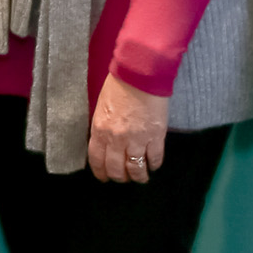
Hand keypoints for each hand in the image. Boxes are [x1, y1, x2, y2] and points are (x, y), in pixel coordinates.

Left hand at [87, 67, 166, 184]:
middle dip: (120, 178)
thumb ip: (102, 127)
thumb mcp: (102, 107)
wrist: (141, 73)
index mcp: (100, 130)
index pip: (97, 160)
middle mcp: (116, 139)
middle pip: (116, 169)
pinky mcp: (155, 136)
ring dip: (138, 177)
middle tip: (124, 179)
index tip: (105, 178)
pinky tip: (153, 165)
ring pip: (136, 169)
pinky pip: (154, 158)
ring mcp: (137, 139)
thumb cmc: (120, 84)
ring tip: (141, 177)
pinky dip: (154, 165)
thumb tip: (105, 142)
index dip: (101, 173)